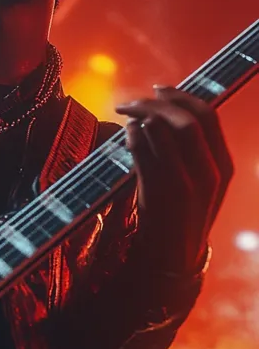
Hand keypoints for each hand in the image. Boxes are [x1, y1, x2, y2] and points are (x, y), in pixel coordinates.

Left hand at [116, 86, 232, 273]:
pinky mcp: (158, 194)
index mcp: (223, 166)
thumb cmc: (181, 214)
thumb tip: (168, 109)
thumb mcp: (200, 182)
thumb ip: (192, 150)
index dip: (181, 96)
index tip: (159, 89)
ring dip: (139, 115)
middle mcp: (209, 173)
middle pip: (185, 119)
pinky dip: (130, 135)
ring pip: (162, 130)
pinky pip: (141, 150)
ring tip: (125, 116)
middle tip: (131, 102)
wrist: (173, 259)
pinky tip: (125, 134)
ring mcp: (184, 184)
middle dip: (155, 102)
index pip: (208, 115)